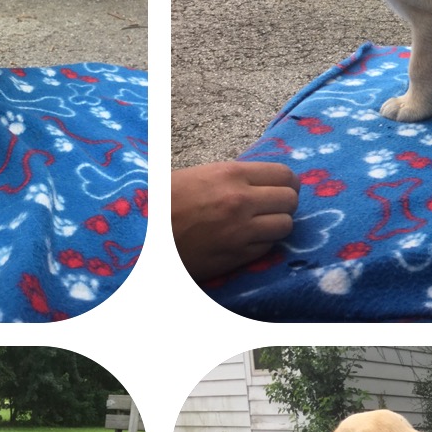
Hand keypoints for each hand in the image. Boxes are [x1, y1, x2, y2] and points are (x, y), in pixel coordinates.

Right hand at [172, 160, 298, 280]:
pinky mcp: (235, 256)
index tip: (281, 188)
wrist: (141, 235)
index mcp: (231, 174)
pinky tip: (245, 241)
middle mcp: (241, 201)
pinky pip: (267, 248)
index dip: (286, 183)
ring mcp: (241, 231)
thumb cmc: (162, 203)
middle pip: (290, 200)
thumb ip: (231, 177)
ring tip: (260, 226)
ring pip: (285, 226)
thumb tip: (257, 182)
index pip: (284, 174)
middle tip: (271, 208)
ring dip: (276, 226)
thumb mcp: (196, 176)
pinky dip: (261, 245)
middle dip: (284, 204)